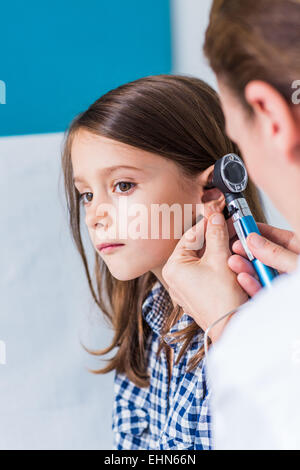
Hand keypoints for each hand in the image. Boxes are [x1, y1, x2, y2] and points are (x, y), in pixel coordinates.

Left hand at [162, 213, 248, 342]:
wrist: (230, 326)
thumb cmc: (222, 298)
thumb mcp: (220, 259)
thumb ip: (216, 235)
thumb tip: (215, 218)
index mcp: (173, 267)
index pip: (190, 236)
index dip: (208, 223)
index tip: (220, 215)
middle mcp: (174, 278)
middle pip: (196, 248)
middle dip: (215, 238)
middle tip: (230, 228)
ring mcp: (184, 288)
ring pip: (202, 261)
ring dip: (218, 251)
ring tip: (232, 243)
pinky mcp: (196, 296)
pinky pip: (206, 274)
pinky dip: (217, 265)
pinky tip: (230, 261)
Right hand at [228, 223, 299, 296]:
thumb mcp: (298, 263)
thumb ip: (278, 253)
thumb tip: (255, 241)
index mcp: (299, 252)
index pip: (278, 238)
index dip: (259, 232)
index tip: (243, 228)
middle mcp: (292, 268)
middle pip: (266, 257)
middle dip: (248, 252)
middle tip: (235, 248)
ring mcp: (284, 284)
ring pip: (262, 275)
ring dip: (246, 269)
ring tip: (234, 263)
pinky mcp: (278, 300)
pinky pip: (263, 293)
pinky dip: (252, 286)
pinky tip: (243, 279)